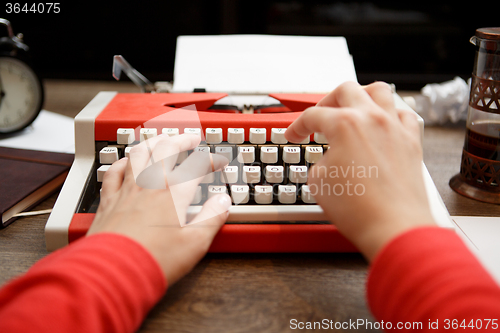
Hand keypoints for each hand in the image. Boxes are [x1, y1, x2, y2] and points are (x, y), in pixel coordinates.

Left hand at [87, 133, 230, 284]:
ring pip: (138, 154)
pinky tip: (126, 161)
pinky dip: (122, 162)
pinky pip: (114, 172)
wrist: (115, 271)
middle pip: (165, 150)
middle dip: (181, 140)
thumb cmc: (154, 260)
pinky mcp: (109, 201)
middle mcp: (149, 186)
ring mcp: (127, 191)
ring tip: (160, 139)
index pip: (195, 166)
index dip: (209, 160)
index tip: (217, 162)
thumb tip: (222, 202)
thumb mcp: (195, 244)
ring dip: (152, 142)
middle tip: (190, 139)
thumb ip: (212, 219)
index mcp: (174, 194)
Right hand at [285, 81, 435, 260]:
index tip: (294, 135)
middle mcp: (372, 119)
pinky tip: (383, 124)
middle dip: (326, 101)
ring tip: (353, 107)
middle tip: (319, 116)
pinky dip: (391, 113)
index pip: (313, 116)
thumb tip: (329, 160)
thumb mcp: (318, 182)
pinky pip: (404, 114)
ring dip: (361, 95)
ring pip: (380, 91)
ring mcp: (395, 128)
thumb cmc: (359, 208)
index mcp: (345, 124)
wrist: (393, 227)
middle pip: (346, 90)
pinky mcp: (411, 143)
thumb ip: (320, 161)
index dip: (297, 126)